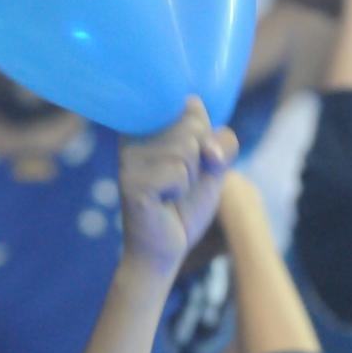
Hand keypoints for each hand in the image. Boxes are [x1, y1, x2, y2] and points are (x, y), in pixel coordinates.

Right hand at [118, 99, 238, 275]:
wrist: (169, 246)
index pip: (193, 107)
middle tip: (181, 182)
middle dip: (200, 160)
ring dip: (191, 178)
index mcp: (148, 122)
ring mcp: (127, 156)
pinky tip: (164, 202)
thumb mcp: (215, 166)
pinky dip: (181, 191)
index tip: (190, 161)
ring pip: (187, 149)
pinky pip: (178, 173)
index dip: (206, 139)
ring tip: (172, 192)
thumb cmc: (188, 203)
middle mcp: (132, 133)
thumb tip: (208, 149)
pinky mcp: (130, 181)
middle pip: (193, 126)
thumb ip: (223, 142)